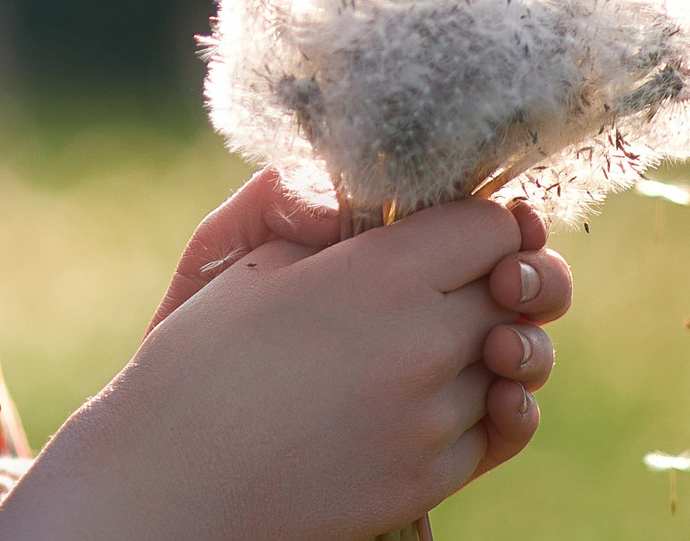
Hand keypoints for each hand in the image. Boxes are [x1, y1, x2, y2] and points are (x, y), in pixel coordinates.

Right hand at [0, 194, 571, 540]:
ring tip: (466, 334)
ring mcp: (431, 419)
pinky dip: (495, 405)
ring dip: (497, 339)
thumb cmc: (198, 362)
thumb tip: (395, 206)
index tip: (449, 225)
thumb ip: (338, 221)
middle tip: (467, 274)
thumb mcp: (255, 260)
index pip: (493, 225)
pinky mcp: (429, 478)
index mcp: (381, 276)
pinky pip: (500, 430)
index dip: (478, 217)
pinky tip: (474, 390)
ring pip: (518, 359)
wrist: (168, 484)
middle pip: (521, 288)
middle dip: (498, 273)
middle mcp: (423, 345)